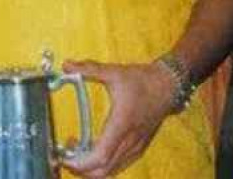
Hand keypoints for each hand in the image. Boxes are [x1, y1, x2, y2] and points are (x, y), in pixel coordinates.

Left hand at [60, 59, 174, 177]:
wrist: (169, 84)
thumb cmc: (143, 79)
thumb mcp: (114, 71)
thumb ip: (89, 68)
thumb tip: (67, 65)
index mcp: (122, 124)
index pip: (99, 157)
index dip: (78, 163)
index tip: (63, 156)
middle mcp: (130, 140)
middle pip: (102, 171)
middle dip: (80, 170)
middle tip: (65, 155)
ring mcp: (136, 146)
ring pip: (110, 171)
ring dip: (91, 168)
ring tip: (77, 151)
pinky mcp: (139, 147)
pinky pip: (119, 165)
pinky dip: (103, 165)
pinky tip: (93, 149)